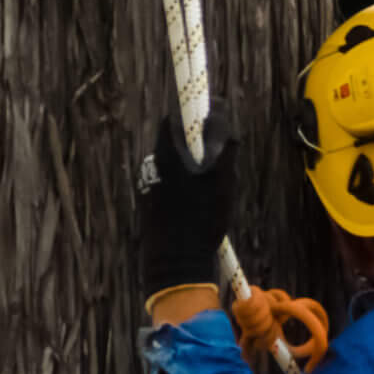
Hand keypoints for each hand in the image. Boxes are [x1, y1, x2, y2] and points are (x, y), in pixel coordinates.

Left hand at [138, 110, 231, 307]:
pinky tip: (202, 206)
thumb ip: (222, 140)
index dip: (195, 114)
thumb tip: (218, 109)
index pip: (174, 117)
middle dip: (200, 144)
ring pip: (178, 162)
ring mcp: (152, 184)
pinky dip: (189, 184)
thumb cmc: (199, 219)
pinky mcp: (154, 202)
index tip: (214, 121)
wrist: (176, 263)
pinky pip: (175, 182)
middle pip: (177, 140)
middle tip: (221, 161)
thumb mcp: (221, 176)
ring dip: (196, 166)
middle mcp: (154, 165)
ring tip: (214, 189)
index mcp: (166, 154)